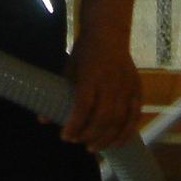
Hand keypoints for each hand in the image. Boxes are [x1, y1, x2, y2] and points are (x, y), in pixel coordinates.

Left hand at [62, 27, 144, 151]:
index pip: (83, 106)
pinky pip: (135, 115)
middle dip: (90, 135)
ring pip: (119, 119)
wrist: (109, 33)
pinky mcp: (137, 89)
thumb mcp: (68, 69)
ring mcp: (126, 87)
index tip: (66, 136)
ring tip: (94, 147)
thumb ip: (58, 95)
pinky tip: (117, 143)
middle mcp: (111, 83)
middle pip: (103, 117)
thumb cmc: (85, 52)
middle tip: (79, 143)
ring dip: (107, 138)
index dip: (75, 124)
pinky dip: (127, 131)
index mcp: (91, 76)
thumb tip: (43, 119)